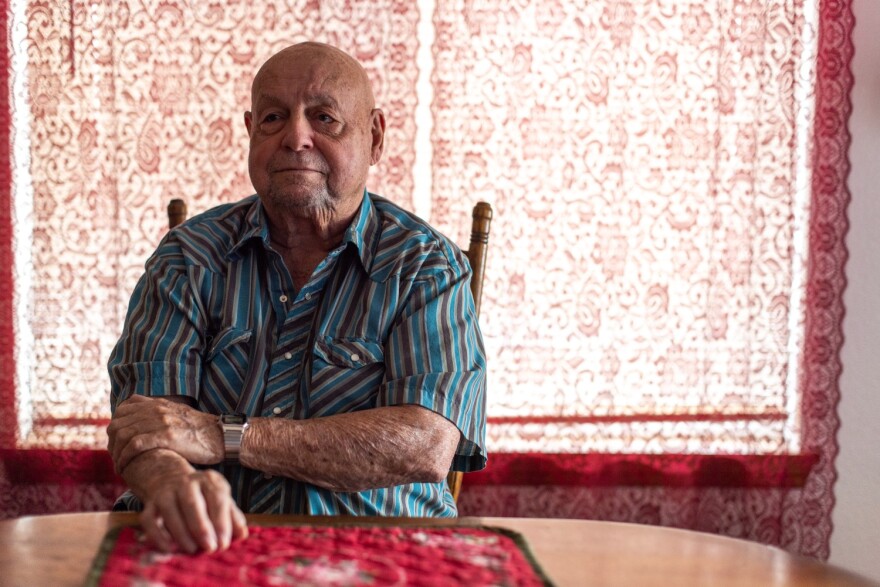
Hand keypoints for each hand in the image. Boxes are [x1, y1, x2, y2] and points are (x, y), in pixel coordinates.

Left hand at [107, 395, 222, 472]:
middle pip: (119, 423)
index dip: (115, 427)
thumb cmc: (201, 431)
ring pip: (123, 434)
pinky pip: (135, 445)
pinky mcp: (167, 435)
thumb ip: (161, 415)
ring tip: (119, 466)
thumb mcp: (178, 415)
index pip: (123, 409)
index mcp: (158, 403)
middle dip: (112, 443)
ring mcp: (161, 421)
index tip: (117, 443)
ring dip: (116, 453)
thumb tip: (144, 425)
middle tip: (116, 458)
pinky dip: (125, 458)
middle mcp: (157, 409)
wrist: (222, 436)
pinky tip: (124, 468)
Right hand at [140, 466, 247, 553]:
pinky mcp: (149, 505)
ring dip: (182, 534)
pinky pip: (149, 521)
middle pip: (192, 504)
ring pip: (170, 512)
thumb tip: (242, 534)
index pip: (217, 498)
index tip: (224, 543)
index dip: (221, 522)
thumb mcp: (219, 499)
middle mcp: (186, 483)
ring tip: (192, 550)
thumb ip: (232, 516)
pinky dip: (158, 536)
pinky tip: (169, 549)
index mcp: (209, 480)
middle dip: (201, 528)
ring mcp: (165, 493)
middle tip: (210, 548)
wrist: (168, 477)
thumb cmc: (202, 495)